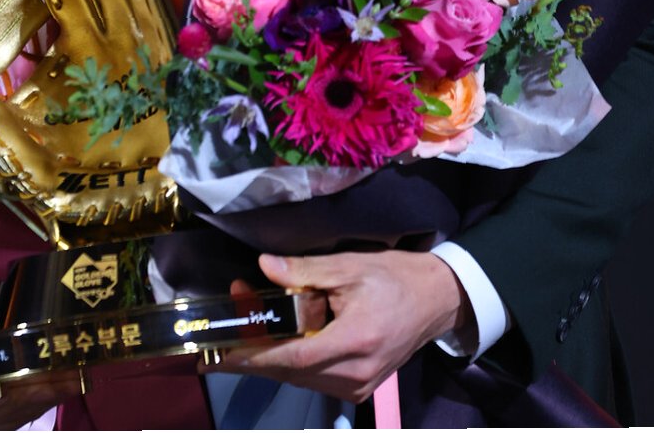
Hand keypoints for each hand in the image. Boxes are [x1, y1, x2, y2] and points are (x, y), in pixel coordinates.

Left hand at [207, 249, 471, 404]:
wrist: (436, 300)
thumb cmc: (394, 277)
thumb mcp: (349, 265)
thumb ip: (305, 271)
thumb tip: (263, 266)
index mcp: (354, 341)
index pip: (292, 357)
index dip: (252, 355)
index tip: (217, 351)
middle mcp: (355, 374)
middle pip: (289, 371)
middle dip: (252, 348)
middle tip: (223, 323)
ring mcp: (358, 387)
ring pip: (298, 377)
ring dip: (268, 353)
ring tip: (245, 321)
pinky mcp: (358, 387)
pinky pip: (312, 378)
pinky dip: (289, 360)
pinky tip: (275, 337)